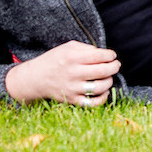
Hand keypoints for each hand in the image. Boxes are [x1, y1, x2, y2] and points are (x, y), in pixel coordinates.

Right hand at [3, 40, 120, 105]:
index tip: (112, 56)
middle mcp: (73, 73)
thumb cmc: (54, 60)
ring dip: (109, 81)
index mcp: (73, 58)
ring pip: (100, 87)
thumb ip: (86, 48)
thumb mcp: (68, 47)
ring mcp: (73, 88)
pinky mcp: (72, 100)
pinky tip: (104, 92)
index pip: (99, 56)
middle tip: (116, 65)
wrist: (36, 78)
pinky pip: (92, 104)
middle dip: (114, 67)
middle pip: (103, 71)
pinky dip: (102, 98)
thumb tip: (103, 54)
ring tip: (108, 77)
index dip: (111, 55)